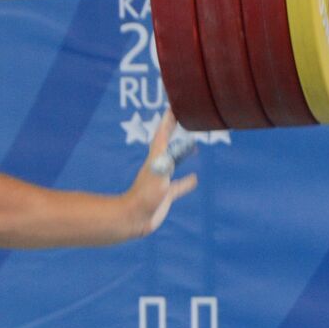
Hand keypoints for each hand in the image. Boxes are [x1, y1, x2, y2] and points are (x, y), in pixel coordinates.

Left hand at [127, 109, 198, 235]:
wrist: (133, 219)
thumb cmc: (143, 197)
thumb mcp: (157, 177)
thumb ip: (164, 164)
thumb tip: (172, 154)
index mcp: (155, 160)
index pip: (162, 136)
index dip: (167, 122)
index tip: (173, 108)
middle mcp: (157, 167)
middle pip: (167, 144)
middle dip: (172, 131)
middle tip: (181, 118)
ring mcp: (161, 180)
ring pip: (174, 163)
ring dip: (182, 154)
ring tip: (193, 145)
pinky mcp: (165, 194)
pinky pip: (179, 185)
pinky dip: (187, 182)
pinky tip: (195, 179)